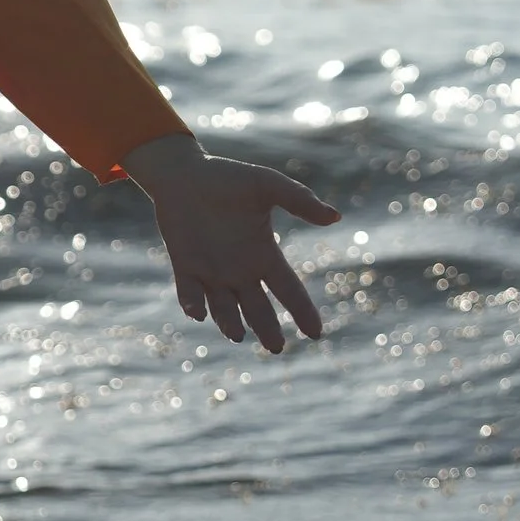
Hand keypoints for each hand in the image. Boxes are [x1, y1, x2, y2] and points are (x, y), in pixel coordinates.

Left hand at [121, 132, 338, 353]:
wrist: (184, 173)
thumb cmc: (227, 178)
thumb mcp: (268, 185)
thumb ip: (299, 200)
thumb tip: (335, 216)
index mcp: (263, 253)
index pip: (289, 289)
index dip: (302, 310)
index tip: (315, 333)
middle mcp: (239, 270)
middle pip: (258, 309)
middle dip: (267, 328)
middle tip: (276, 347)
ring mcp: (211, 271)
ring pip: (224, 308)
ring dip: (229, 322)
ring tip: (237, 334)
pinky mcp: (184, 265)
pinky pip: (189, 292)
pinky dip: (193, 303)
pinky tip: (197, 312)